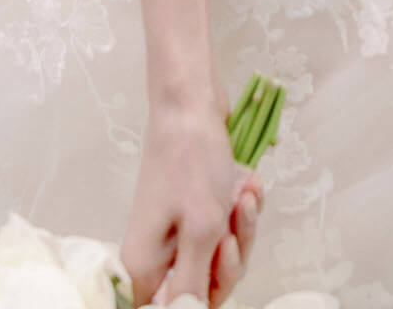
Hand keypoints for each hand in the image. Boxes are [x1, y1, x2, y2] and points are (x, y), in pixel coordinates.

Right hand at [121, 98, 263, 306]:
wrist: (192, 103)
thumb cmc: (192, 165)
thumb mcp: (199, 233)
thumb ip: (192, 288)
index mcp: (145, 268)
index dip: (201, 300)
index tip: (220, 260)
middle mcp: (158, 254)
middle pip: (204, 284)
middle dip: (231, 256)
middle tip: (233, 225)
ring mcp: (178, 228)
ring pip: (221, 253)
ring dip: (242, 225)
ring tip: (243, 194)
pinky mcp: (197, 207)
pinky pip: (226, 225)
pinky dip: (241, 206)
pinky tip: (247, 183)